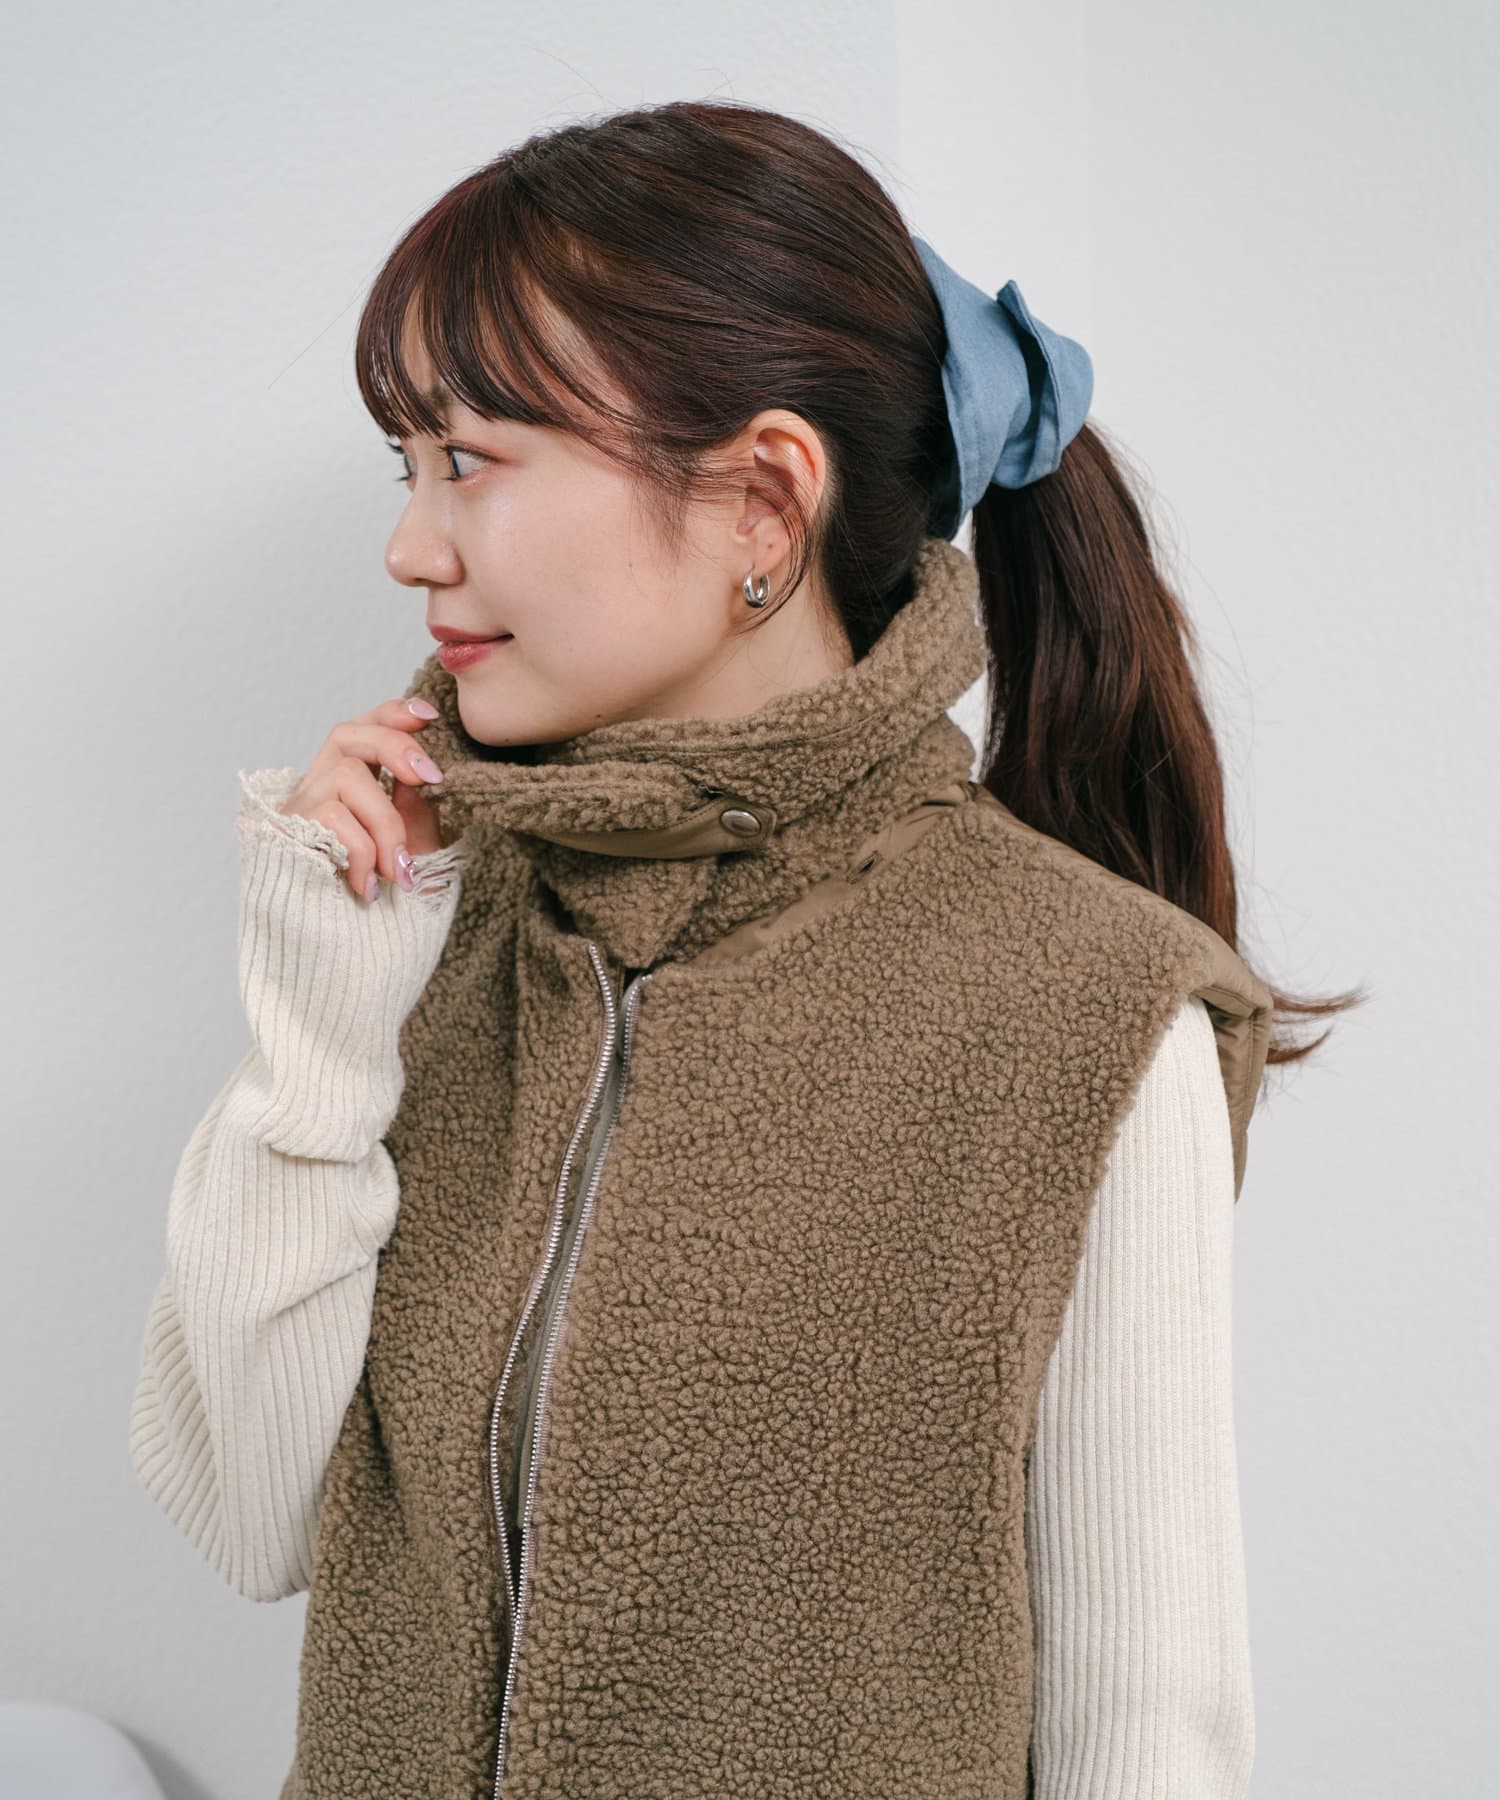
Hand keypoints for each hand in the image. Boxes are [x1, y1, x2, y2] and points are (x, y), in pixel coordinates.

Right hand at [277, 698, 448, 901]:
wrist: (341, 963)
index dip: (393, 714)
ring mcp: (298, 812)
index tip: (429, 717)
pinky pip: (332, 821)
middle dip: (396, 746)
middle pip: (348, 735)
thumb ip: (419, 813)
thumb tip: (421, 774)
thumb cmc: (384, 909)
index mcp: (351, 787)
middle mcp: (318, 790)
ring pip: (348, 779)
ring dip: (386, 826)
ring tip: (399, 872)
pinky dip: (361, 854)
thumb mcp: (415, 853)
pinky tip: (368, 888)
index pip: (365, 730)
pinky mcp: (284, 836)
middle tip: (433, 778)